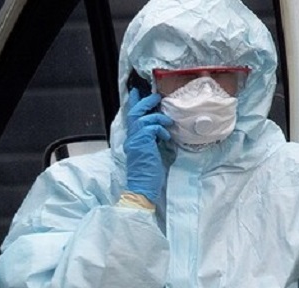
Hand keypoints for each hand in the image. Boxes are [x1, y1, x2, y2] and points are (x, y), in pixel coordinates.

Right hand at [123, 88, 172, 202]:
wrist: (143, 186)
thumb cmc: (148, 172)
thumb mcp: (151, 151)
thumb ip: (152, 138)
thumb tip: (161, 128)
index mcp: (133, 138)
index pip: (132, 116)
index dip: (134, 103)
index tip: (137, 92)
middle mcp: (131, 137)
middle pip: (134, 111)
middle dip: (145, 101)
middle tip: (155, 96)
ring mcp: (135, 140)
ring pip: (142, 117)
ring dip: (157, 116)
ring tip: (167, 121)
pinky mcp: (142, 143)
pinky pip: (151, 127)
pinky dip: (161, 129)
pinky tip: (166, 137)